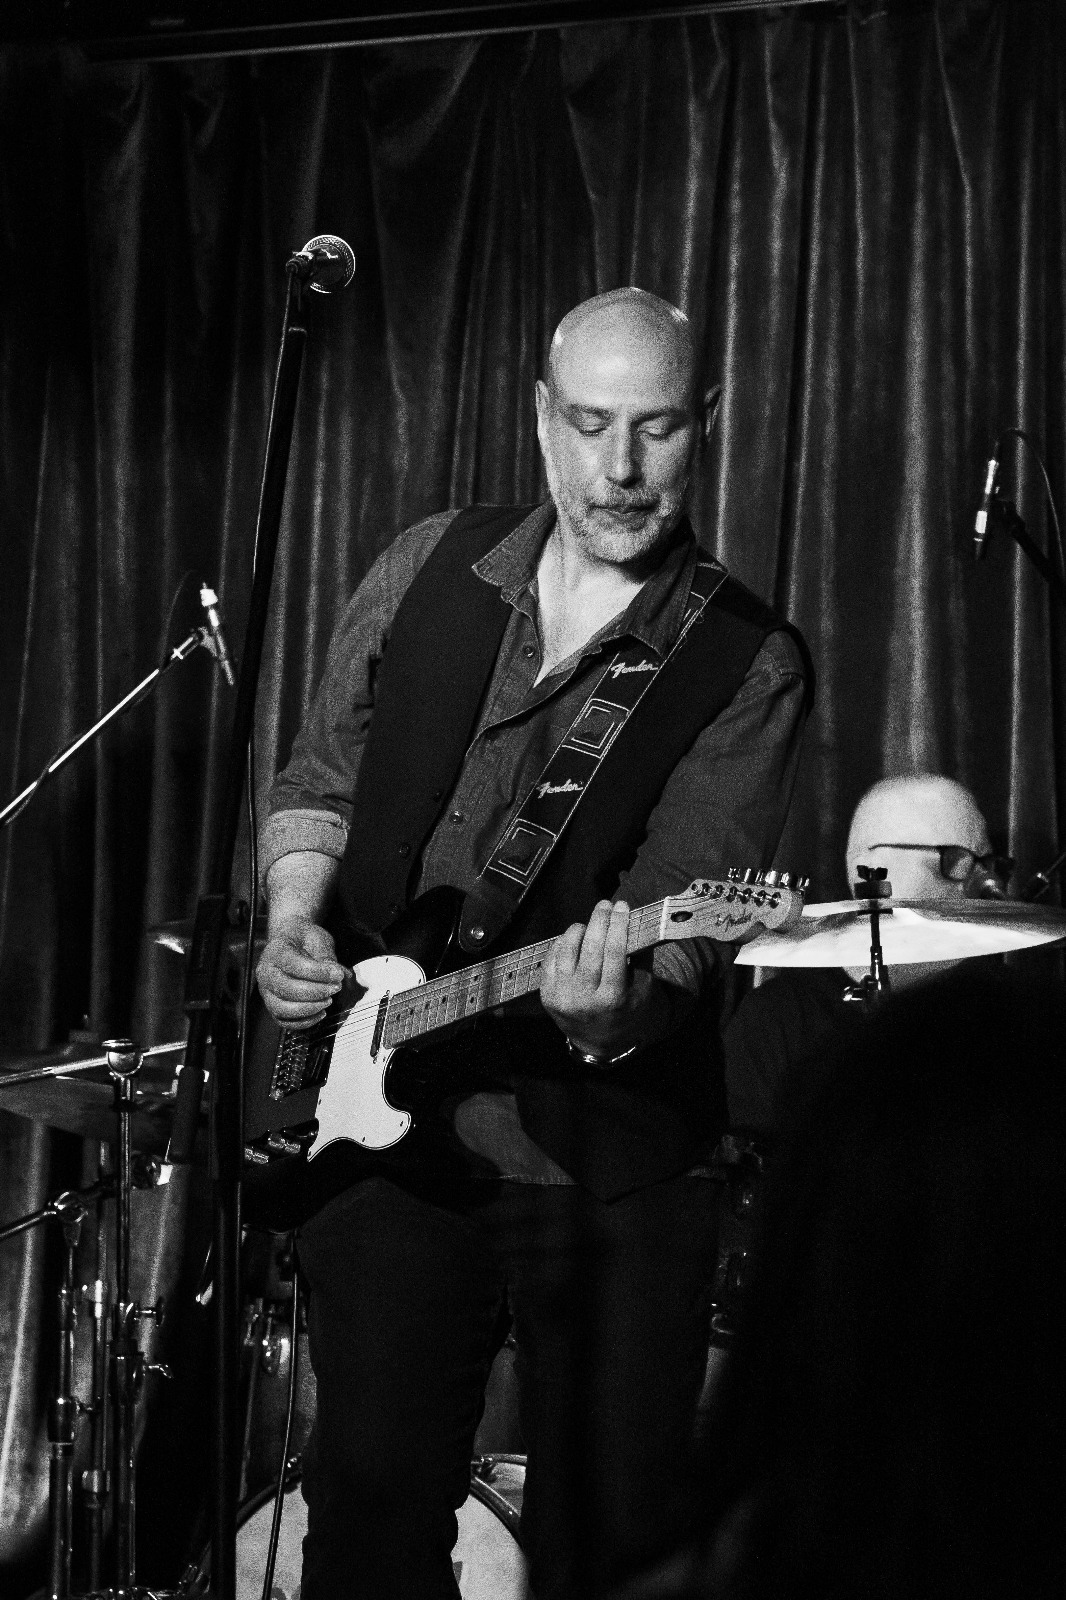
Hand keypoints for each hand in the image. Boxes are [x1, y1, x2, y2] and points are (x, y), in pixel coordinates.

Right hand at [256, 920, 346, 1027]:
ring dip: (309, 1008)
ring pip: (282, 1008)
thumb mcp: (318, 940)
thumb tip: (340, 975)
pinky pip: (284, 1021)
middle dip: (316, 992)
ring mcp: (266, 991)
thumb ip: (327, 957)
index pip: (295, 965)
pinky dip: (303, 1022)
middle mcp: (266, 972)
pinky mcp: (272, 1005)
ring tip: (328, 1000)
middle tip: (335, 988)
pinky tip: (320, 1012)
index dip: (319, 973)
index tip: (338, 974)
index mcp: (276, 951)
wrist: (292, 941)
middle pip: (286, 989)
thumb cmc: (305, 940)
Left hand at [541, 899, 641, 1061]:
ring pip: (567, 950)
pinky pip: (551, 959)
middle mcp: (584, 998)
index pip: (614, 952)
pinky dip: (562, 943)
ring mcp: (562, 997)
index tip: (622, 906)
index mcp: (612, 998)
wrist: (599, 1041)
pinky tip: (574, 937)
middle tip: (605, 904)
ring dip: (579, 929)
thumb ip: (640, 957)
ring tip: (590, 923)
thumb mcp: (643, 988)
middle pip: (590, 948)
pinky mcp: (547, 996)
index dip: (618, 924)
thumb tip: (636, 921)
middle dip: (599, 920)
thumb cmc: (627, 1008)